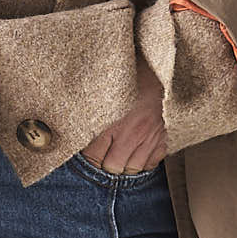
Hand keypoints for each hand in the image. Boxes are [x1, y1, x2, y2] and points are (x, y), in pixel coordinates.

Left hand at [83, 54, 168, 173]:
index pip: (93, 156)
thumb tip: (72, 125)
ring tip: (119, 156)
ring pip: (132, 169)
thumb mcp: (105, 90)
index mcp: (112, 121)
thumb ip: (90, 110)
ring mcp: (150, 139)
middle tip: (102, 156)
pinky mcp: (165, 139)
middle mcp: (131, 134)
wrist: (162, 68)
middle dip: (105, 164)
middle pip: (112, 167)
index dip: (88, 157)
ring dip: (124, 165)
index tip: (86, 153)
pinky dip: (143, 162)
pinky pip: (151, 164)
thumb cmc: (132, 76)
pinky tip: (137, 153)